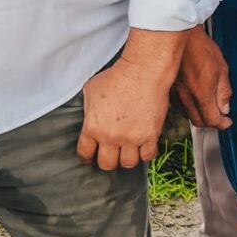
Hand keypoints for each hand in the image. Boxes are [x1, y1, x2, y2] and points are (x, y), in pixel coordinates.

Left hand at [79, 50, 178, 170]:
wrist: (143, 71)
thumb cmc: (117, 77)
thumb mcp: (91, 90)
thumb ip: (88, 109)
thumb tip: (89, 115)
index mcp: (93, 127)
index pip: (85, 153)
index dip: (86, 157)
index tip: (90, 158)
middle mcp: (111, 137)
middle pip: (106, 164)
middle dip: (107, 161)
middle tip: (110, 156)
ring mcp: (132, 138)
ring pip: (127, 163)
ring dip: (126, 159)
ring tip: (128, 152)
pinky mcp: (150, 135)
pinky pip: (148, 156)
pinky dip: (146, 154)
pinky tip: (144, 147)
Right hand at [170, 27, 232, 130]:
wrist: (178, 36)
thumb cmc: (200, 47)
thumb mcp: (221, 68)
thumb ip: (223, 91)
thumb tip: (225, 107)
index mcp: (201, 94)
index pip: (212, 120)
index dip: (222, 123)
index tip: (227, 121)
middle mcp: (186, 98)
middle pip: (198, 121)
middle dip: (211, 122)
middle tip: (219, 115)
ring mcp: (175, 95)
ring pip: (187, 115)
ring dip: (199, 115)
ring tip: (208, 106)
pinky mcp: (169, 90)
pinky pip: (179, 106)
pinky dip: (188, 107)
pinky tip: (194, 99)